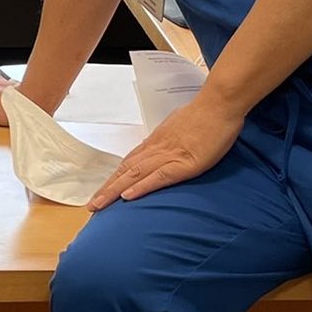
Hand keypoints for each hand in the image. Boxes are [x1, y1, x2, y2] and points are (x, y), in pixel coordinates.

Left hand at [87, 91, 243, 210]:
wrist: (219, 105)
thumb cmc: (204, 115)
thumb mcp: (180, 128)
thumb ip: (169, 140)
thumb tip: (163, 147)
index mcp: (156, 142)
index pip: (129, 162)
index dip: (115, 178)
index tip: (102, 191)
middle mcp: (156, 148)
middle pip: (126, 170)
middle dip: (107, 189)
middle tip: (92, 205)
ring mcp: (168, 155)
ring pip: (134, 175)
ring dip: (115, 191)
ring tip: (99, 206)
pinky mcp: (184, 163)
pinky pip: (158, 176)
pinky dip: (142, 187)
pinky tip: (128, 197)